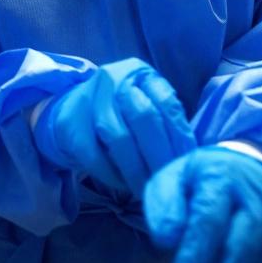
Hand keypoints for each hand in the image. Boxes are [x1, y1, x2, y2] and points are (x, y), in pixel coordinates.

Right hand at [33, 58, 194, 194]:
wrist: (72, 109)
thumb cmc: (120, 111)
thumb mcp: (145, 103)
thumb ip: (166, 120)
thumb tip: (191, 156)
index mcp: (139, 72)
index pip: (166, 102)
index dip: (180, 136)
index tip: (187, 163)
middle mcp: (113, 79)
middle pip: (143, 118)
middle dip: (159, 155)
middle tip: (168, 181)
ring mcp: (89, 99)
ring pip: (119, 138)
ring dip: (137, 170)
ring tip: (148, 189)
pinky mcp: (70, 124)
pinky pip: (95, 155)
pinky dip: (112, 174)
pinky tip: (124, 185)